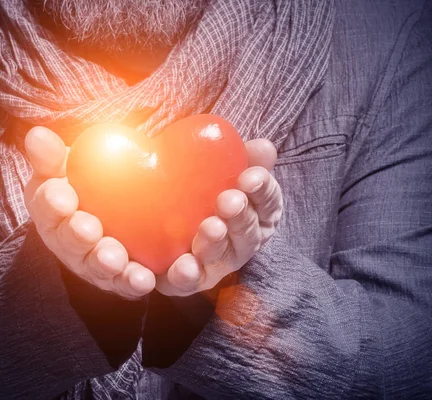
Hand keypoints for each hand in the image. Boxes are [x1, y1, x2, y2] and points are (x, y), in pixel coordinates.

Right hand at [24, 126, 155, 299]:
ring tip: (116, 259)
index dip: (52, 202)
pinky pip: (125, 283)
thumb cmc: (85, 183)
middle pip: (69, 241)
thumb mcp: (67, 165)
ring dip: (104, 263)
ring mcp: (91, 263)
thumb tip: (37, 135)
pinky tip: (145, 279)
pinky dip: (133, 282)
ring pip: (96, 266)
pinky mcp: (117, 279)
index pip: (46, 205)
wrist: (114, 205)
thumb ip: (52, 155)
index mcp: (51, 209)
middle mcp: (67, 241)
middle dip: (77, 236)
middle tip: (88, 229)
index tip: (63, 197)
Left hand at [155, 139, 282, 296]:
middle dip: (240, 217)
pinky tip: (183, 266)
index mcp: (256, 213)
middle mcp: (242, 242)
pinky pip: (189, 280)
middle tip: (229, 201)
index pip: (267, 201)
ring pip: (220, 256)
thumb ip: (243, 158)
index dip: (263, 190)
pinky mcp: (188, 279)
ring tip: (210, 228)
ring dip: (216, 243)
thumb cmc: (203, 188)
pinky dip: (188, 274)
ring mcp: (217, 264)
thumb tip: (264, 147)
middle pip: (246, 233)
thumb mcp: (222, 169)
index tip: (251, 177)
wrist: (164, 220)